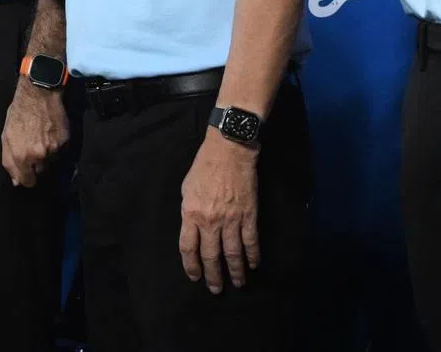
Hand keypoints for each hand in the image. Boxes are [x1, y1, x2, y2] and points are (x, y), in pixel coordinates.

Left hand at [1, 77, 69, 186]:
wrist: (39, 93)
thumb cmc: (19, 113)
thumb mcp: (7, 136)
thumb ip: (10, 161)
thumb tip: (17, 182)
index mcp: (21, 156)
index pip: (28, 182)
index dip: (28, 176)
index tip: (29, 170)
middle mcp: (38, 156)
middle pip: (41, 172)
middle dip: (38, 164)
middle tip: (36, 147)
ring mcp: (53, 149)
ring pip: (52, 162)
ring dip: (49, 155)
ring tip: (44, 137)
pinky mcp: (65, 141)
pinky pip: (62, 151)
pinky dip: (58, 145)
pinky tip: (52, 132)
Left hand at [179, 129, 259, 292]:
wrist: (229, 151)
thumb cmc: (204, 166)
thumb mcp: (187, 188)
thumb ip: (189, 211)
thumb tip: (192, 228)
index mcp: (191, 213)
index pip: (188, 248)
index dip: (191, 266)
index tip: (195, 276)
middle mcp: (210, 221)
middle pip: (210, 256)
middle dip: (212, 276)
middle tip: (215, 289)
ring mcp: (231, 220)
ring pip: (232, 254)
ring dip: (235, 272)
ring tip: (237, 284)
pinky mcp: (248, 216)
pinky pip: (251, 242)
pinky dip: (253, 256)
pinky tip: (253, 266)